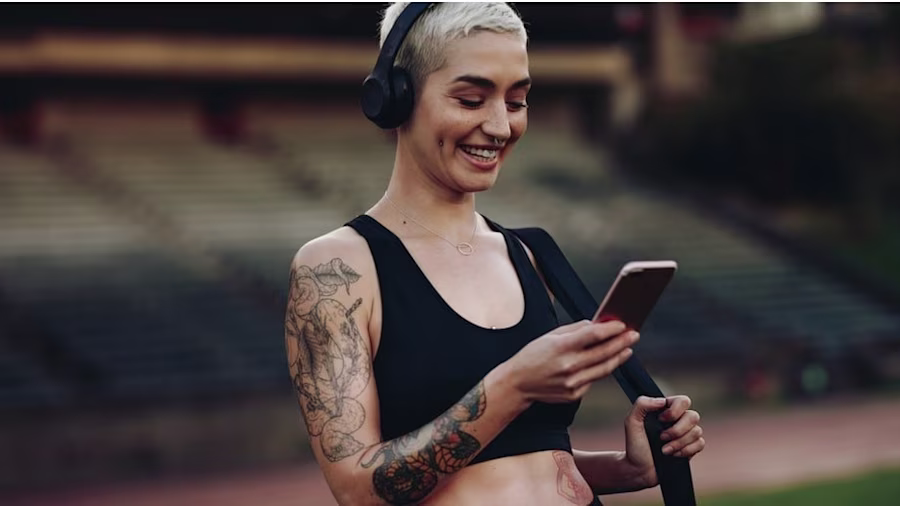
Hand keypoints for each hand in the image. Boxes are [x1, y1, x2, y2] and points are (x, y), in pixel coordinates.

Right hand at [502, 320, 637, 404]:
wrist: (518, 383)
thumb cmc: (532, 356)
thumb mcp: (549, 336)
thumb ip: (574, 330)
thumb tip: (597, 325)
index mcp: (560, 347)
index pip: (593, 335)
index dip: (611, 329)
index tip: (622, 324)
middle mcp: (568, 366)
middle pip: (603, 352)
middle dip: (622, 342)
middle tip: (633, 335)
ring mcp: (572, 383)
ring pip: (604, 369)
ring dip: (618, 357)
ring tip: (627, 348)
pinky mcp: (574, 394)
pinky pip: (593, 379)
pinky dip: (601, 369)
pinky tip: (606, 362)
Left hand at [622, 395, 704, 487]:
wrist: (640, 470)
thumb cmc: (635, 446)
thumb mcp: (632, 422)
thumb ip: (642, 404)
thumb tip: (662, 401)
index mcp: (665, 410)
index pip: (682, 401)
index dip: (675, 410)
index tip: (661, 419)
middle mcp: (678, 420)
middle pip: (693, 416)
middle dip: (677, 430)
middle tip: (661, 438)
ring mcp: (686, 434)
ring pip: (697, 431)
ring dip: (679, 443)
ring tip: (664, 450)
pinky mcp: (691, 447)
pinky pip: (700, 444)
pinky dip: (686, 450)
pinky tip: (673, 455)